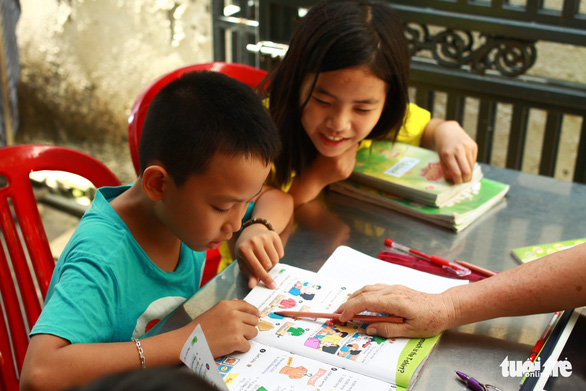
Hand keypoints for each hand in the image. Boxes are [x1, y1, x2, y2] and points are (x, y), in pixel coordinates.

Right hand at [193, 299, 259, 357]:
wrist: (189, 342)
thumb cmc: (198, 328)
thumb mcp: (213, 311)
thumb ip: (228, 307)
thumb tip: (239, 302)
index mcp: (227, 305)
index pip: (248, 306)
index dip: (253, 312)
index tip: (256, 316)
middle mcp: (233, 314)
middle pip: (254, 320)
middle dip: (249, 327)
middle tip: (241, 332)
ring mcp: (236, 327)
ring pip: (253, 332)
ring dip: (246, 338)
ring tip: (235, 340)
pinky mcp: (236, 341)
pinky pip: (247, 345)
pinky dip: (241, 348)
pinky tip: (231, 347)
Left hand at [236, 224, 283, 288]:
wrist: (251, 232)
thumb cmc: (246, 251)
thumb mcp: (243, 262)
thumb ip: (249, 274)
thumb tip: (252, 286)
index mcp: (243, 249)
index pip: (256, 268)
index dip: (265, 278)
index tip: (272, 286)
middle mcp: (254, 241)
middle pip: (268, 265)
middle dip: (266, 268)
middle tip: (261, 263)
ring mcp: (264, 236)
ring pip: (275, 260)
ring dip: (272, 262)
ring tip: (265, 256)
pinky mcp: (273, 235)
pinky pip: (280, 253)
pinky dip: (277, 255)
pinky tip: (270, 251)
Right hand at [311, 143, 358, 185]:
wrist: (315, 178)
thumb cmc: (317, 160)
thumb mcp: (324, 150)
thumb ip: (335, 145)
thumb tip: (346, 138)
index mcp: (336, 157)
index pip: (350, 144)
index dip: (347, 140)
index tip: (343, 139)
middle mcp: (342, 164)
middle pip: (353, 149)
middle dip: (349, 146)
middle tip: (343, 145)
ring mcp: (345, 170)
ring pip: (353, 155)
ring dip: (349, 153)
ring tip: (340, 154)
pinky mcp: (347, 174)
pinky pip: (352, 162)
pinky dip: (348, 160)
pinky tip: (340, 161)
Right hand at [336, 284, 454, 337]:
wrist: (444, 307)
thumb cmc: (431, 320)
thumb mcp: (410, 330)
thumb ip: (388, 330)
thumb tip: (369, 330)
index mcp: (395, 301)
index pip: (366, 302)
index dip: (351, 309)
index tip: (342, 318)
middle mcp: (392, 291)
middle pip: (363, 293)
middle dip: (347, 303)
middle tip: (336, 314)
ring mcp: (393, 288)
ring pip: (367, 289)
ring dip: (353, 297)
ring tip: (344, 308)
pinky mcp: (395, 288)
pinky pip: (374, 288)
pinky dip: (362, 294)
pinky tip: (359, 301)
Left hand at [431, 120, 477, 183]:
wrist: (448, 130)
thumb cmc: (443, 146)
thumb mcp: (441, 158)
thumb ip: (446, 170)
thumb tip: (453, 181)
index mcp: (448, 154)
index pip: (456, 173)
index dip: (458, 181)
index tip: (457, 183)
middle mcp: (459, 150)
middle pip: (466, 171)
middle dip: (466, 179)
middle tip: (463, 181)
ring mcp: (467, 147)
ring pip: (471, 166)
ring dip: (468, 172)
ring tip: (463, 172)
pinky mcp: (474, 145)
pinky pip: (474, 160)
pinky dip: (470, 164)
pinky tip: (465, 162)